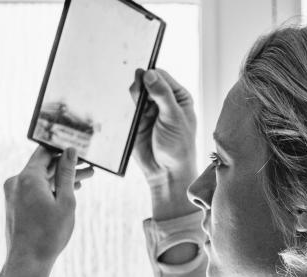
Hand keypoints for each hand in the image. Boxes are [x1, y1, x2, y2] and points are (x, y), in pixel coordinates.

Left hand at [3, 146, 93, 263]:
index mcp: (28, 177)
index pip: (45, 151)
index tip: (79, 150)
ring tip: (83, 182)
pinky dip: (48, 191)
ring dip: (59, 181)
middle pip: (43, 167)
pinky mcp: (13, 205)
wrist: (27, 262)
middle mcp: (16, 182)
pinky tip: (64, 195)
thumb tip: (70, 152)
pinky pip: (32, 191)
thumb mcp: (65, 202)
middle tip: (89, 169)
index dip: (63, 149)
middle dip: (66, 168)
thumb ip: (67, 174)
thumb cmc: (48, 234)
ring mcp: (13, 194)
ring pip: (39, 180)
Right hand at [129, 68, 197, 187]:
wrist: (166, 172)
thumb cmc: (178, 147)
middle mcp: (164, 101)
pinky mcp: (137, 121)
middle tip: (138, 94)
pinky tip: (131, 113)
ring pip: (136, 93)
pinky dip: (127, 106)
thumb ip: (162, 94)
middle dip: (140, 84)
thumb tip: (149, 74)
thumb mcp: (173, 118)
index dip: (151, 74)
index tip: (143, 77)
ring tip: (137, 108)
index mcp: (179, 97)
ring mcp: (150, 111)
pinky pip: (129, 107)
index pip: (161, 76)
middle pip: (147, 81)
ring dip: (134, 95)